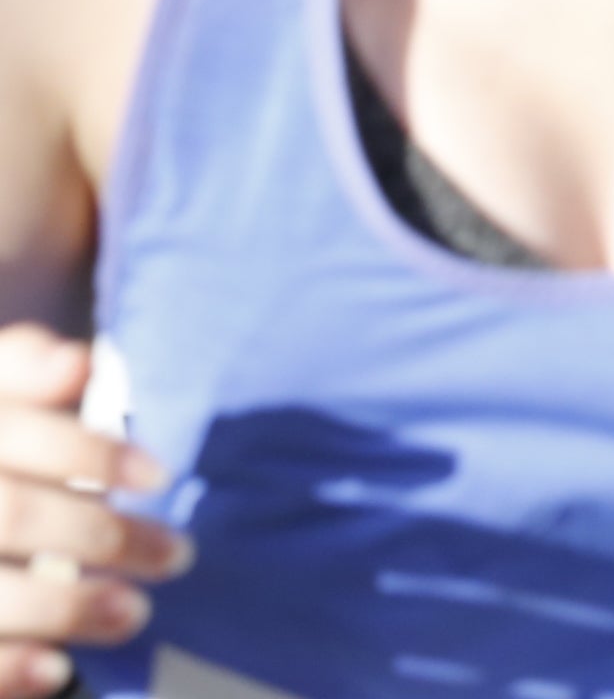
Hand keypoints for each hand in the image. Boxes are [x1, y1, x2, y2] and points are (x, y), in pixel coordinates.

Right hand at [0, 325, 190, 680]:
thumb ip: (23, 371)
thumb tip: (79, 365)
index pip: (13, 433)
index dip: (86, 452)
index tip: (160, 476)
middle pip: (9, 514)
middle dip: (98, 536)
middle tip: (177, 556)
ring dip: (64, 608)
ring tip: (134, 614)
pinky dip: (7, 667)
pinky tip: (56, 671)